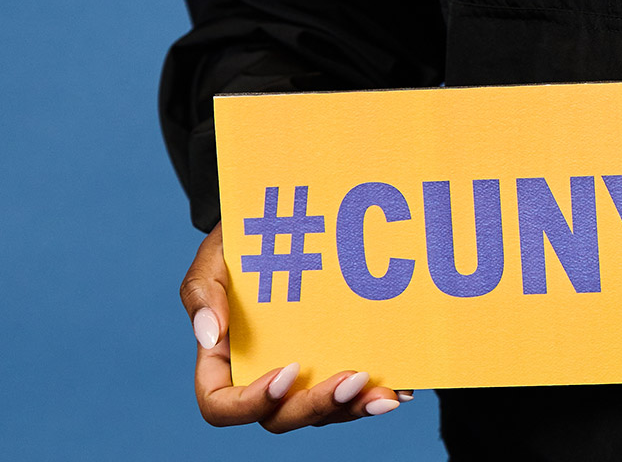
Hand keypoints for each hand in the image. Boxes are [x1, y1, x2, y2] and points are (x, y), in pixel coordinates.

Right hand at [180, 222, 412, 429]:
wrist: (282, 219)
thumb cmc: (241, 243)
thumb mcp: (214, 258)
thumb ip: (203, 293)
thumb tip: (208, 335)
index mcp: (224, 362)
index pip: (222, 406)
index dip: (251, 403)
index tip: (288, 371)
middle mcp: (263, 376)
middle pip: (280, 417)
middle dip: (317, 406)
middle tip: (353, 378)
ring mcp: (301, 374)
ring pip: (321, 412)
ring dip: (352, 409)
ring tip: (386, 396)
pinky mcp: (334, 360)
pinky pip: (350, 392)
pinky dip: (374, 394)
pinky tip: (402, 389)